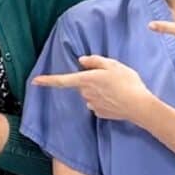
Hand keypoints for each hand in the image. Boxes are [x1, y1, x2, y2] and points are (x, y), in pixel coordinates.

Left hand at [30, 54, 156, 124]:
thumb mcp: (113, 65)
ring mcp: (92, 105)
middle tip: (110, 77)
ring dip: (99, 90)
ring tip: (116, 88)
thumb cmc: (127, 82)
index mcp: (87, 80)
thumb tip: (82, 60)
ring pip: (90, 94)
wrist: (139, 106)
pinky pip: (97, 104)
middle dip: (91, 80)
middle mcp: (86, 93)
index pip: (62, 80)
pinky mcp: (99, 113)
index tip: (35, 81)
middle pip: (82, 84)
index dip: (48, 80)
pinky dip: (105, 100)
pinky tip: (116, 99)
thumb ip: (95, 61)